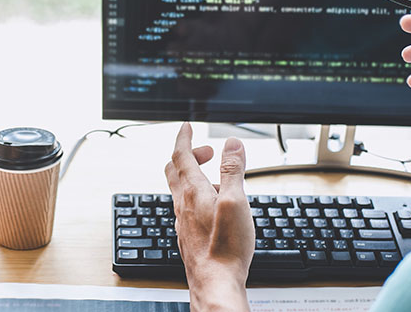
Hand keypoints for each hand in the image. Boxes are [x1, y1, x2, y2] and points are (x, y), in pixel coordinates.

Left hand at [164, 123, 252, 311]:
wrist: (215, 283)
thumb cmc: (226, 247)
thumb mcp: (235, 202)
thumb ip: (233, 171)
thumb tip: (231, 143)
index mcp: (193, 192)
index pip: (181, 155)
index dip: (184, 137)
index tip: (187, 126)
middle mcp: (182, 205)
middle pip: (175, 171)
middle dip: (188, 155)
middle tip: (207, 152)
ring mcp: (183, 222)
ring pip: (180, 191)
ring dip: (194, 177)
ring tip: (217, 181)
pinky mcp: (188, 237)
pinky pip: (186, 208)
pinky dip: (196, 197)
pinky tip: (212, 209)